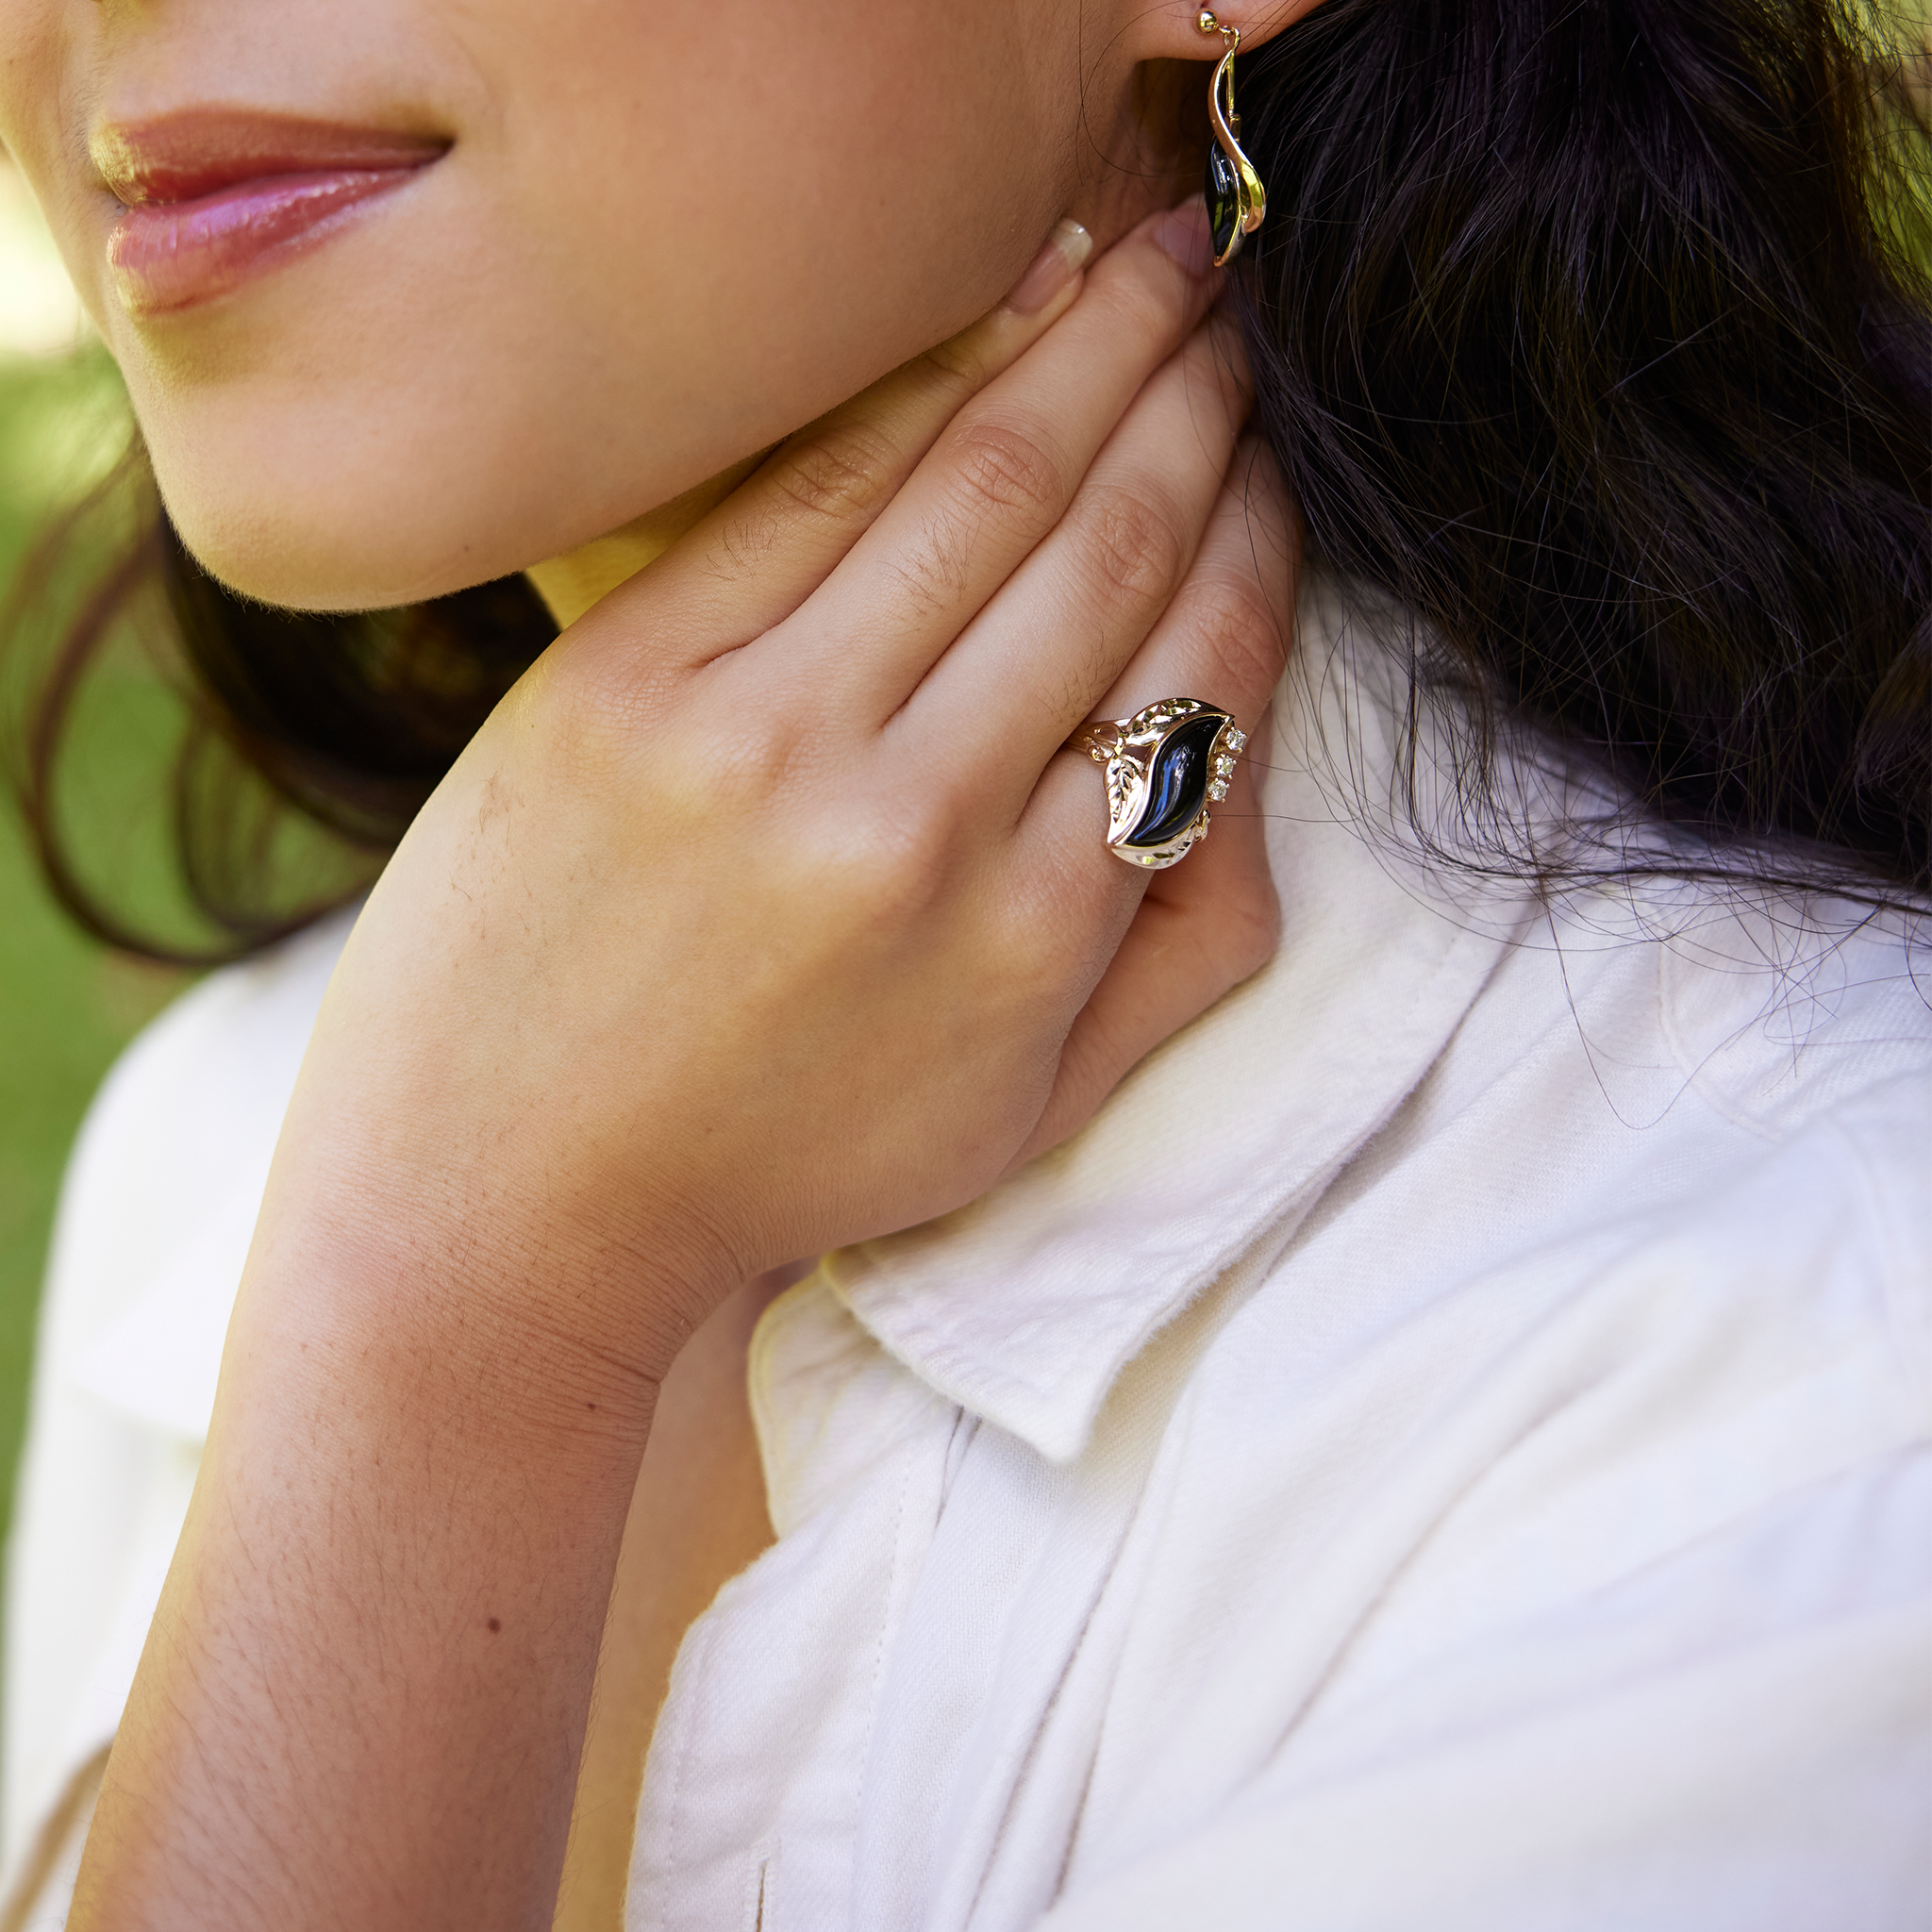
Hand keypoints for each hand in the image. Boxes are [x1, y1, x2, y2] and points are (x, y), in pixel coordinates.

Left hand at [71, 201, 1294, 1931]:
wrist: (509, 1196)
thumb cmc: (787, 1156)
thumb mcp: (1034, 1110)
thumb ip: (1184, 947)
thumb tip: (1254, 744)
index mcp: (1030, 935)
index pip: (1196, 667)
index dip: (1257, 530)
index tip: (1279, 451)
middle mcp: (910, 822)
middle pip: (1103, 544)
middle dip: (1196, 403)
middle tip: (1245, 311)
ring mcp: (758, 738)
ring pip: (977, 484)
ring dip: (1092, 352)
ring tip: (1158, 270)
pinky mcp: (626, 682)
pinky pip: (808, 486)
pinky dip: (920, 384)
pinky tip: (1000, 317)